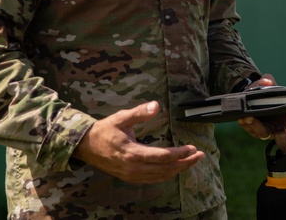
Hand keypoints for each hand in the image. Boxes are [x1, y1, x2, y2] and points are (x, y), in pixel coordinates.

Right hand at [74, 101, 204, 183]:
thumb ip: (139, 112)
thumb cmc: (105, 130)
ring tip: (192, 162)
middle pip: (165, 169)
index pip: (162, 156)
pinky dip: (166, 175)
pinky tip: (175, 169)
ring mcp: (131, 175)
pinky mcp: (129, 177)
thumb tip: (156, 105)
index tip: (193, 148)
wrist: (85, 147)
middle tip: (200, 156)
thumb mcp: (121, 118)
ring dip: (178, 170)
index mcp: (132, 153)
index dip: (180, 153)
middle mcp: (133, 167)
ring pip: (160, 176)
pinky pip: (152, 179)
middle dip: (184, 163)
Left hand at [236, 74, 285, 152]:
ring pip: (264, 133)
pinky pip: (251, 129)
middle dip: (283, 138)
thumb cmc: (267, 93)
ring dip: (257, 127)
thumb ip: (268, 80)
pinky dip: (246, 124)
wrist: (252, 97)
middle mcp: (280, 127)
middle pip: (284, 138)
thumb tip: (267, 82)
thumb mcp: (267, 84)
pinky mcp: (255, 131)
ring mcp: (268, 130)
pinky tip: (242, 118)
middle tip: (280, 134)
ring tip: (249, 118)